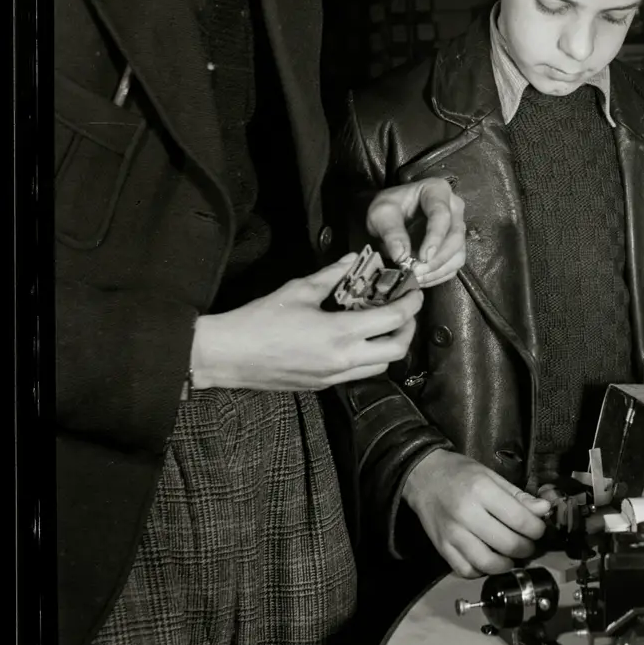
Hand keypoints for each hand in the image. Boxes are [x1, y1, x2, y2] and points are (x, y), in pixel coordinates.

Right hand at [191, 254, 423, 391]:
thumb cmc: (260, 320)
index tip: (416, 290)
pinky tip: (359, 339)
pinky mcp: (323, 385)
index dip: (411, 303)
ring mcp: (334, 377)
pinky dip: (370, 356)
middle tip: (405, 310)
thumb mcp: (299, 291)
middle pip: (398, 351)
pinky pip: (359, 373)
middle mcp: (344, 360)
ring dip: (391, 346)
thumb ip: (331, 276)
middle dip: (409, 329)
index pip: (393, 320)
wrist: (228, 356)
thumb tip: (352, 260)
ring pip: (381, 366)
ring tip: (385, 324)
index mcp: (341, 334)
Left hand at [366, 179, 466, 287]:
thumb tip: (401, 256)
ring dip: (438, 270)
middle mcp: (454, 207)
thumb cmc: (390, 207)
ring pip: (458, 253)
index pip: (442, 214)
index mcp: (437, 190)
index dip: (434, 237)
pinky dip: (439, 275)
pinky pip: (454, 264)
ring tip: (416, 278)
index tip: (422, 258)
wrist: (394, 214)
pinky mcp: (455, 245)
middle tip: (416, 272)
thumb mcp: (382, 213)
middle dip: (437, 259)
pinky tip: (422, 279)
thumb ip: (391, 232)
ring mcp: (457, 227)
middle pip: (455, 237)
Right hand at [402, 449, 551, 577]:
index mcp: (482, 490)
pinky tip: (488, 560)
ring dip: (507, 564)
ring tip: (512, 556)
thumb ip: (518, 495)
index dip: (537, 529)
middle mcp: (466, 514)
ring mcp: (452, 534)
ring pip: (487, 563)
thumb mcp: (491, 475)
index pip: (519, 519)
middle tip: (529, 543)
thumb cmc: (461, 473)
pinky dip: (482, 571)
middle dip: (526, 548)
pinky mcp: (441, 548)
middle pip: (507, 544)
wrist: (423, 477)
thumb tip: (544, 510)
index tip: (539, 528)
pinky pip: (466, 571)